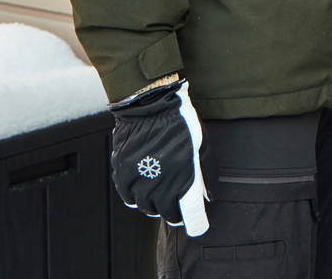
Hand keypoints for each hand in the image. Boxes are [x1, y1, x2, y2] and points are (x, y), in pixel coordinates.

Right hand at [109, 77, 209, 235]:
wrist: (150, 103)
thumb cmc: (181, 123)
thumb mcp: (203, 146)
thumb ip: (206, 174)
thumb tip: (209, 198)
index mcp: (185, 175)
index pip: (191, 213)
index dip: (196, 224)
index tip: (199, 227)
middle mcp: (161, 181)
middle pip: (167, 214)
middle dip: (174, 211)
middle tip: (177, 203)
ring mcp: (139, 179)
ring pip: (146, 208)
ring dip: (155, 204)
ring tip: (161, 189)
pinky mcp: (122, 174)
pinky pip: (129, 198)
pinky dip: (137, 196)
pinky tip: (144, 185)